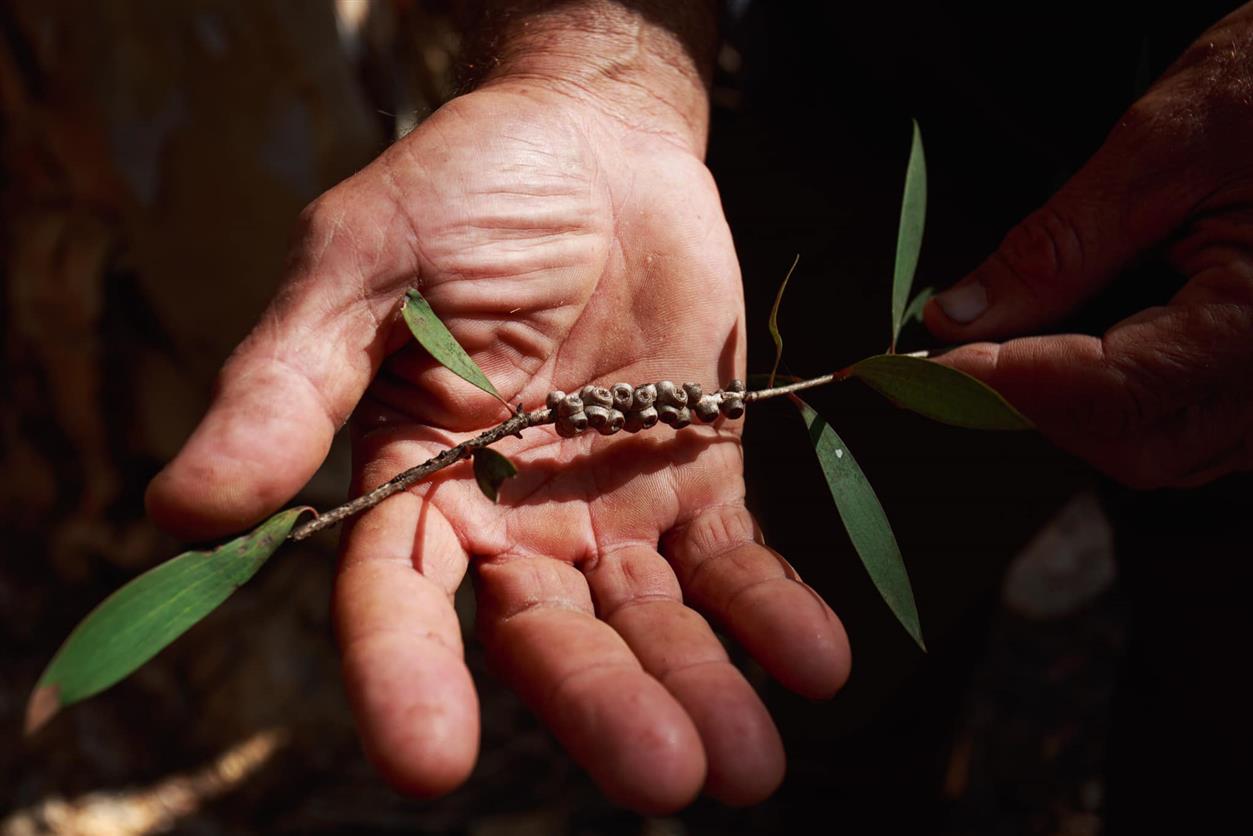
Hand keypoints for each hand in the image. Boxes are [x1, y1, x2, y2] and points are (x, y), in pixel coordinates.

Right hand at [145, 12, 848, 812]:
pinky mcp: (696, 474)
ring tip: (748, 768)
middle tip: (659, 778)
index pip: (398, 596)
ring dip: (699, 687)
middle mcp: (512, 516)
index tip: (430, 764)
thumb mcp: (361, 264)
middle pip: (548, 634)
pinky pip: (735, 558)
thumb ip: (288, 382)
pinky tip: (817, 663)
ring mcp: (610, 504)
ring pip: (649, 619)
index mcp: (415, 476)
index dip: (405, 677)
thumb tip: (183, 510)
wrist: (591, 141)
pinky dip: (772, 610)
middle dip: (602, 706)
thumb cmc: (462, 192)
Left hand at [926, 5, 1252, 487]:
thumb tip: (959, 316)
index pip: (1116, 389)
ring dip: (1066, 408)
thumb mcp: (1165, 147)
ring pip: (1156, 446)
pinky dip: (1110, 400)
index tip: (926, 363)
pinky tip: (1065, 349)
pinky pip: (1184, 425)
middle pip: (1134, 442)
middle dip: (1033, 404)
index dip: (1009, 384)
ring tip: (1005, 346)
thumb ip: (1059, 244)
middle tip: (954, 354)